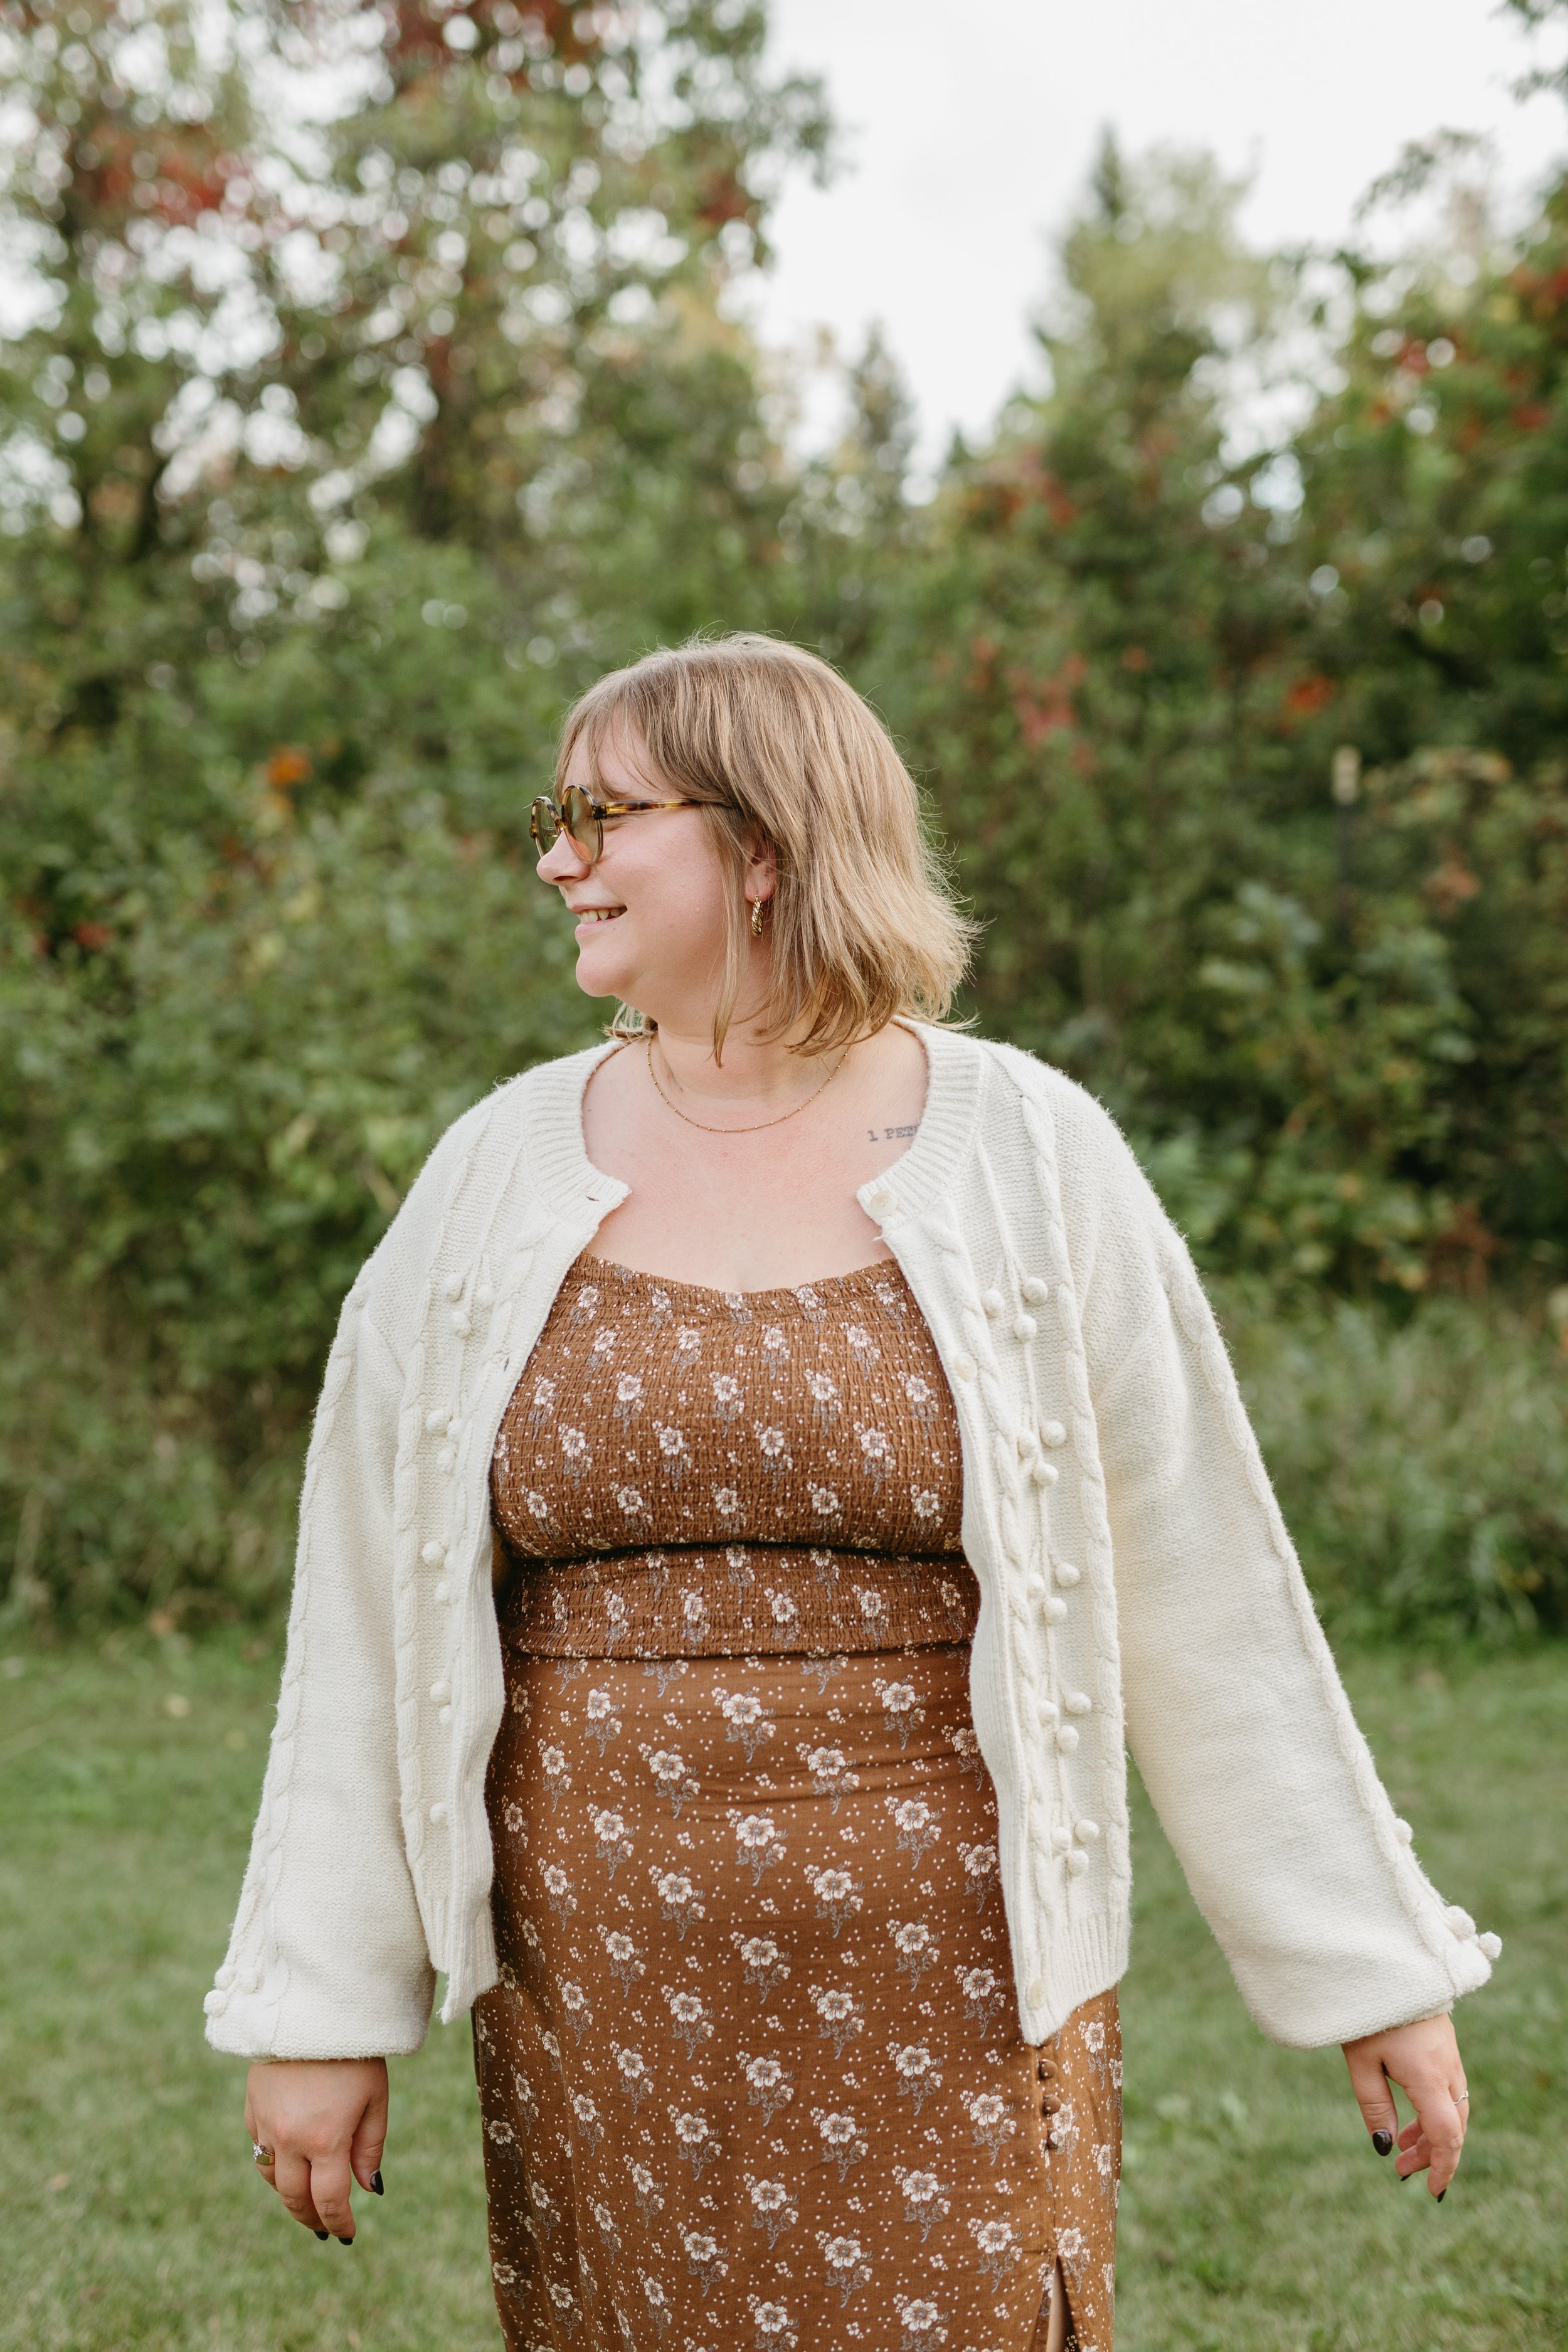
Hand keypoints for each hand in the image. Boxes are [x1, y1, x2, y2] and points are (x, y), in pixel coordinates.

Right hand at [245, 2057, 388, 2241]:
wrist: (311, 2006)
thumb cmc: (354, 2050)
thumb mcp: (375, 2097)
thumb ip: (370, 2147)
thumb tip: (368, 2188)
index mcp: (325, 2139)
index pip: (328, 2201)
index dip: (338, 2223)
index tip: (346, 2235)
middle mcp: (289, 2139)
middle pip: (294, 2198)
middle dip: (311, 2218)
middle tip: (324, 2228)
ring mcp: (265, 2124)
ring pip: (271, 2178)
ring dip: (289, 2194)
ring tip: (305, 2200)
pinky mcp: (252, 2107)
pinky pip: (257, 2148)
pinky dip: (272, 2162)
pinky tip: (287, 2161)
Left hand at [1341, 2013, 1467, 2197]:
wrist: (1387, 1964)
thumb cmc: (1369, 2013)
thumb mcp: (1362, 2063)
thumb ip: (1374, 2106)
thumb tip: (1383, 2149)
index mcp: (1429, 2077)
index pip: (1447, 2135)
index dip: (1442, 2166)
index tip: (1432, 2190)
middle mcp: (1447, 2069)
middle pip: (1453, 2126)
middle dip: (1433, 2154)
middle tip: (1402, 2170)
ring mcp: (1449, 2056)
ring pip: (1452, 2109)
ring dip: (1432, 2134)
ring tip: (1402, 2148)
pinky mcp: (1444, 2046)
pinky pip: (1447, 2091)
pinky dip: (1433, 2112)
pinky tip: (1410, 2119)